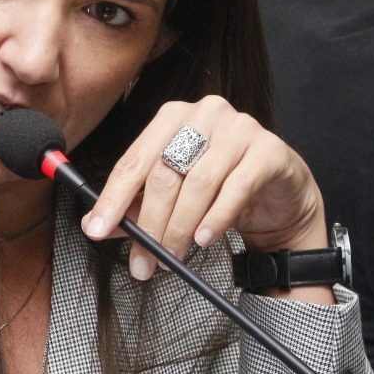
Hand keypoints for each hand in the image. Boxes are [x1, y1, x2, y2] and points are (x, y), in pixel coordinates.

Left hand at [80, 96, 327, 282]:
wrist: (279, 195)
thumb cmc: (222, 189)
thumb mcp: (173, 199)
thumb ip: (135, 208)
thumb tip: (95, 226)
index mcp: (173, 118)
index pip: (134, 160)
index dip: (113, 198)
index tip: (97, 230)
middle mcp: (205, 114)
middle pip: (165, 173)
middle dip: (150, 223)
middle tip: (144, 259)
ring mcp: (240, 128)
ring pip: (198, 182)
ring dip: (180, 226)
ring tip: (173, 255)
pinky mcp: (269, 150)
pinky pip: (237, 187)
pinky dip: (216, 217)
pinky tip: (204, 238)